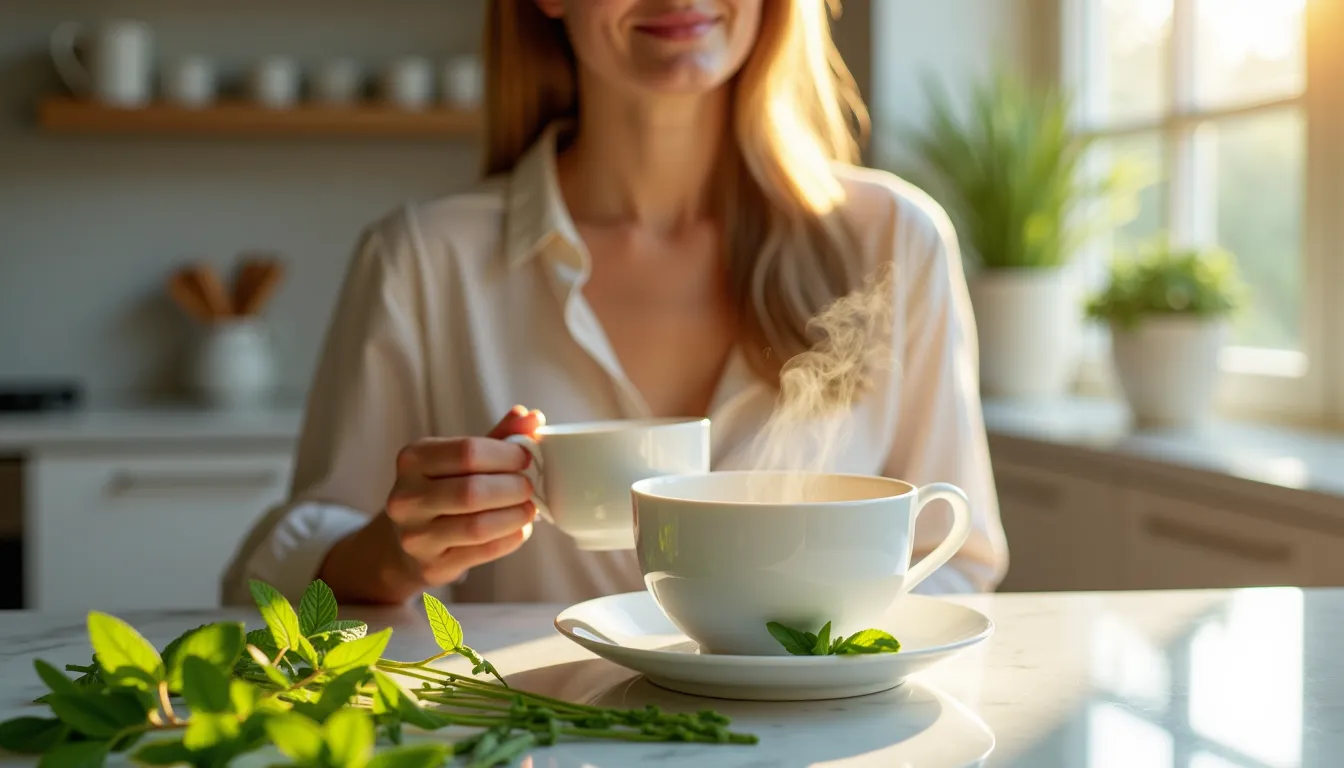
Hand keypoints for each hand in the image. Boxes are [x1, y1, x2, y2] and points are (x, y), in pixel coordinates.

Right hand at [386, 405, 544, 586]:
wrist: (403, 542)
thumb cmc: (441, 489)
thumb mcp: (460, 458)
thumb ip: (497, 437)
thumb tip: (533, 416)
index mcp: (413, 459)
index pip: (468, 452)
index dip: (506, 454)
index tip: (526, 457)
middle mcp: (407, 497)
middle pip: (472, 491)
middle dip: (512, 488)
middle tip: (529, 486)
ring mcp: (415, 536)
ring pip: (477, 526)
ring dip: (515, 516)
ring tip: (529, 509)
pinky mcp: (431, 566)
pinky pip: (481, 552)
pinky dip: (510, 539)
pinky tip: (519, 530)